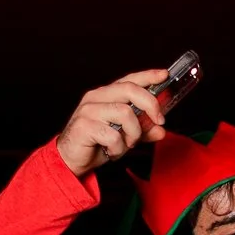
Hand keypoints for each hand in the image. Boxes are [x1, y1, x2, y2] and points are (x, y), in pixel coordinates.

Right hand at [56, 70, 170, 176]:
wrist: (71, 160)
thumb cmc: (96, 143)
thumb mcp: (125, 136)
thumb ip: (143, 131)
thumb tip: (161, 130)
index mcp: (106, 95)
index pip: (129, 80)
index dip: (148, 76)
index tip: (164, 75)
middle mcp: (97, 98)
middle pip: (130, 90)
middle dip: (150, 105)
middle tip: (159, 121)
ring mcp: (89, 110)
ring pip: (125, 113)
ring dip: (133, 133)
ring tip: (127, 143)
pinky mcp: (84, 126)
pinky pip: (113, 135)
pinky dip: (118, 147)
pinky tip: (112, 151)